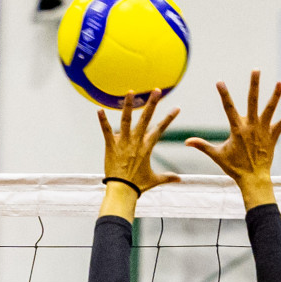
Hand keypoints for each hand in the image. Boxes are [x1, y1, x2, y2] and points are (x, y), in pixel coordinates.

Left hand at [97, 89, 179, 219]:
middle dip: (152, 103)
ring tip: (130, 92)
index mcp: (147, 147)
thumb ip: (168, 177)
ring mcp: (123, 143)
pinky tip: (99, 110)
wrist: (122, 191)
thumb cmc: (138, 185)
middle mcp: (136, 141)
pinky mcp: (111, 146)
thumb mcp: (155, 180)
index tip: (177, 108)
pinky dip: (103, 121)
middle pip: (145, 118)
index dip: (169, 118)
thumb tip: (180, 180)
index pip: (160, 129)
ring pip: (126, 120)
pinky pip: (106, 131)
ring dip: (128, 105)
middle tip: (156, 90)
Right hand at [184, 70, 280, 208]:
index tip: (220, 82)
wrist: (253, 178)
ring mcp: (264, 131)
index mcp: (237, 129)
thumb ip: (202, 146)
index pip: (228, 108)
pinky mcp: (273, 136)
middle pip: (253, 101)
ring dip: (276, 96)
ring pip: (270, 109)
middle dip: (254, 85)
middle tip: (256, 70)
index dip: (224, 94)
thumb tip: (186, 141)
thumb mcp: (217, 155)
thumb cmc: (234, 168)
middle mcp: (251, 127)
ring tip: (280, 82)